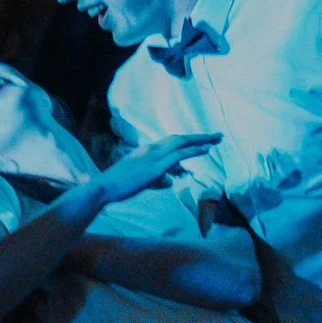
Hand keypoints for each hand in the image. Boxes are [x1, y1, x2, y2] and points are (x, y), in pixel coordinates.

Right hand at [93, 134, 220, 203]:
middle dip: (199, 136)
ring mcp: (153, 156)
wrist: (104, 187)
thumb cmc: (118, 186)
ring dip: (201, 140)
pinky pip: (179, 155)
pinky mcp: (156, 165)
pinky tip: (206, 149)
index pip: (171, 143)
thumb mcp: (141, 181)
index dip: (188, 141)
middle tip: (217, 135)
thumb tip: (170, 181)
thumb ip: (157, 179)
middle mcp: (151, 149)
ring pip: (182, 143)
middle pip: (180, 138)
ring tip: (217, 139)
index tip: (202, 140)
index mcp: (147, 151)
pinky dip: (194, 150)